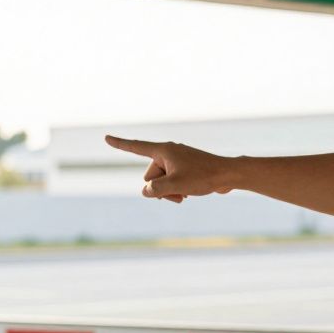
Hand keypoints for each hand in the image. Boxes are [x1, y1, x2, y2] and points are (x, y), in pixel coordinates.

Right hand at [104, 135, 237, 201]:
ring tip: (184, 195)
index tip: (106, 138)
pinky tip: (189, 193)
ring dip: (169, 191)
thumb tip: (147, 191)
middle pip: (150, 175)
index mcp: (163, 150)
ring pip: (161, 181)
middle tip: (178, 191)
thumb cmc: (203, 177)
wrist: (228, 175)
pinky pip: (171, 182)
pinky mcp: (185, 168)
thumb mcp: (174, 186)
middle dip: (159, 188)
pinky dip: (176, 189)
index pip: (136, 147)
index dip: (120, 144)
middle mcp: (168, 152)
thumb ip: (155, 189)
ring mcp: (177, 160)